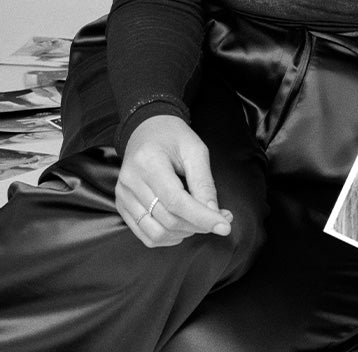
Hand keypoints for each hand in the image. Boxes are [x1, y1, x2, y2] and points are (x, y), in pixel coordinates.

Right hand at [114, 115, 232, 247]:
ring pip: (155, 233)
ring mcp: (123, 196)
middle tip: (220, 219)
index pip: (176, 201)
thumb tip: (214, 213)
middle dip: (198, 225)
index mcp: (149, 162)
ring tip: (200, 220)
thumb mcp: (195, 150)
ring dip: (184, 233)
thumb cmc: (174, 137)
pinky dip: (168, 237)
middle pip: (167, 219)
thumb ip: (204, 182)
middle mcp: (131, 182)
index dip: (201, 217)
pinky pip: (145, 235)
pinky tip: (183, 226)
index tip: (225, 227)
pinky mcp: (122, 206)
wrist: (148, 130)